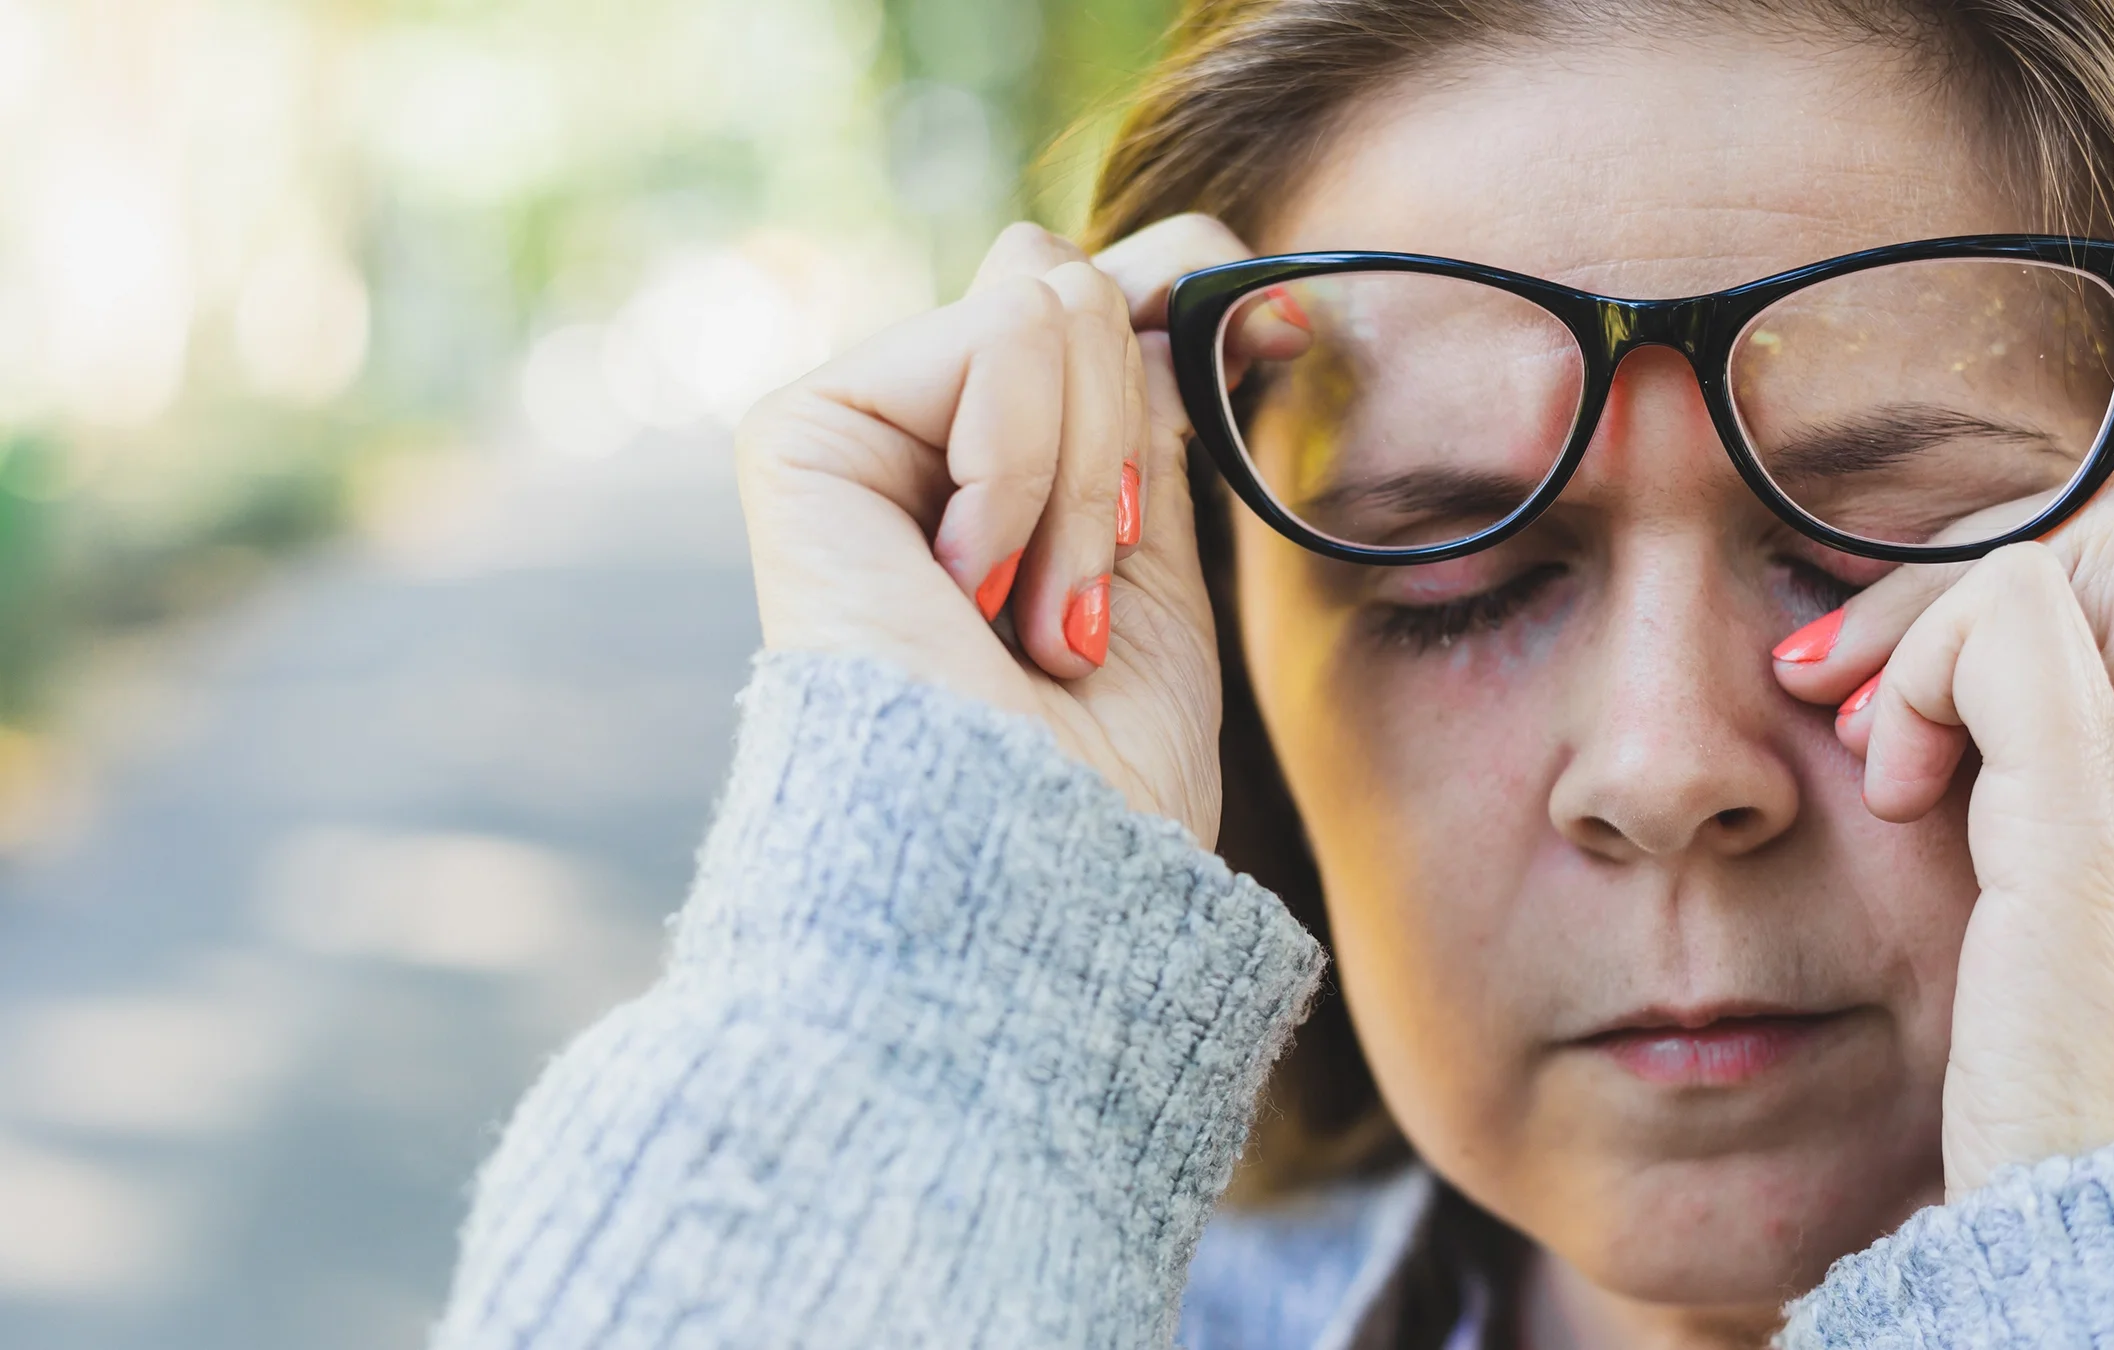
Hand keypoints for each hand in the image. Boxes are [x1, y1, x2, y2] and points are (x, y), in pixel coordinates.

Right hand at [736, 215, 1253, 841]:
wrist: (1025, 877)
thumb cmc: (1101, 776)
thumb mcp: (1155, 567)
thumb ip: (1147, 419)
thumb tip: (1199, 277)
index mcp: (994, 471)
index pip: (1097, 296)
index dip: (1190, 289)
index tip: (1281, 335)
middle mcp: (915, 441)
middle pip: (1073, 283)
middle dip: (1130, 445)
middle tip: (1088, 601)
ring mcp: (855, 433)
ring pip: (1048, 300)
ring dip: (1087, 484)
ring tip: (1037, 620)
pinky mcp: (801, 434)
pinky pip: (997, 336)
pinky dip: (1029, 473)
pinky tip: (970, 589)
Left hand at [1772, 472, 2113, 1196]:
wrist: (2096, 1215)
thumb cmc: (2062, 1063)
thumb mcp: (2089, 886)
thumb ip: (2071, 765)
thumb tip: (1968, 652)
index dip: (2076, 573)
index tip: (1966, 670)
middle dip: (1977, 576)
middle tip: (1870, 688)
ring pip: (2074, 551)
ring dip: (1938, 623)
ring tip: (1881, 745)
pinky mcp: (2103, 823)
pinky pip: (2010, 622)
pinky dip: (1923, 670)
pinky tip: (1892, 783)